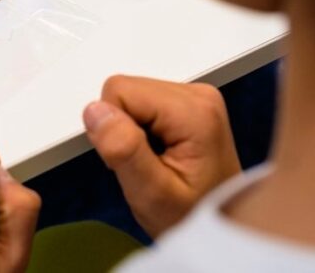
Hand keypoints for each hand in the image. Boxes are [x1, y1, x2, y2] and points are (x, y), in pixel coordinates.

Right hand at [83, 75, 240, 237]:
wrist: (219, 224)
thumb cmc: (188, 216)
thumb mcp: (151, 194)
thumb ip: (124, 150)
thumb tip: (95, 110)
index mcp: (193, 111)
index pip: (119, 91)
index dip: (113, 129)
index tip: (134, 162)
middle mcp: (198, 94)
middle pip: (126, 90)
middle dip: (122, 128)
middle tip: (143, 165)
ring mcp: (196, 96)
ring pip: (131, 95)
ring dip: (130, 129)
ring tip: (153, 160)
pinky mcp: (189, 103)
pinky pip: (143, 102)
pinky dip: (140, 128)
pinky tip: (158, 151)